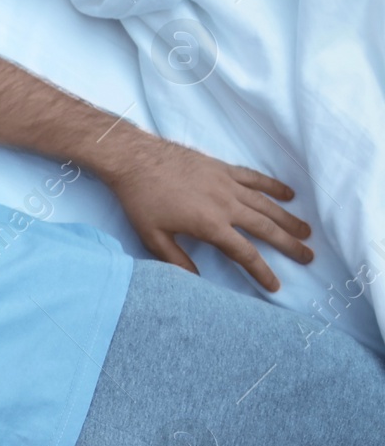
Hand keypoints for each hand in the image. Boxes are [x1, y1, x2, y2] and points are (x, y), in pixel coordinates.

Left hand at [100, 134, 312, 290]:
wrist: (136, 160)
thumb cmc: (140, 200)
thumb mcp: (153, 237)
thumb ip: (176, 260)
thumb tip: (196, 280)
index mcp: (210, 225)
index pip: (244, 254)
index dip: (262, 271)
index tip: (276, 285)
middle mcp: (226, 205)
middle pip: (265, 228)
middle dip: (288, 244)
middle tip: (308, 256)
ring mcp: (227, 184)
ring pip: (265, 204)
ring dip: (287, 218)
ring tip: (306, 231)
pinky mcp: (223, 168)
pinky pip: (254, 178)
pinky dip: (273, 186)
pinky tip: (288, 194)